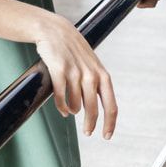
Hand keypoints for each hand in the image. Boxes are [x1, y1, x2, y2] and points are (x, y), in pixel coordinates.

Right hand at [34, 12, 117, 138]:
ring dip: (74, 111)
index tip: (107, 136)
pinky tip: (63, 110)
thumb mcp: (92, 66)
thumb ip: (96, 84)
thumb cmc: (74, 51)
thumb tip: (93, 109)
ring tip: (71, 111)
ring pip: (76, 105)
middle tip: (88, 133)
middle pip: (93, 110)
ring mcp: (75, 73)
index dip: (110, 123)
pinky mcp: (59, 71)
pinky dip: (62, 106)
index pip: (111, 105)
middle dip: (91, 125)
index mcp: (103, 76)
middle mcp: (91, 75)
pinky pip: (61, 97)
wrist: (54, 30)